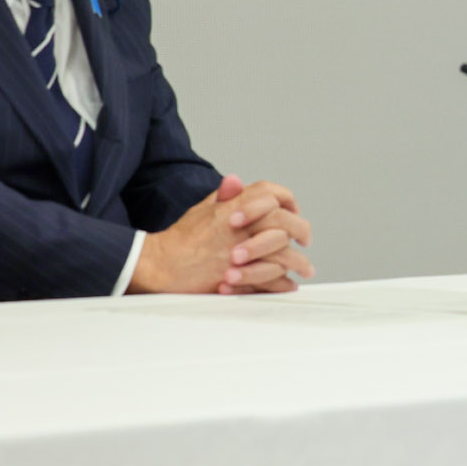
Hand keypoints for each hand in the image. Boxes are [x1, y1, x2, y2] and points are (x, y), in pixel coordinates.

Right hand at [132, 174, 316, 294]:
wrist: (160, 266)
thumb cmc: (180, 239)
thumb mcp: (202, 210)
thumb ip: (225, 197)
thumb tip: (236, 180)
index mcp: (234, 208)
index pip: (272, 193)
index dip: (287, 200)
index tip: (294, 211)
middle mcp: (241, 227)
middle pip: (286, 222)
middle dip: (302, 230)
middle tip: (306, 240)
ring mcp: (242, 252)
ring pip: (284, 253)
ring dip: (298, 262)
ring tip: (305, 269)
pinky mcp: (239, 276)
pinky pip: (271, 279)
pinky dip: (283, 284)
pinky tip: (288, 285)